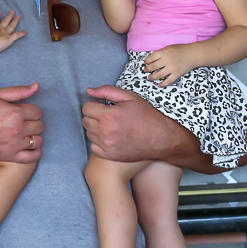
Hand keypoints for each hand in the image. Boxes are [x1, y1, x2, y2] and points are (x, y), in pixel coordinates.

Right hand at [0, 10, 25, 53]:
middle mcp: (0, 30)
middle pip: (5, 21)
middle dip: (9, 16)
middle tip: (12, 11)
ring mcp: (5, 33)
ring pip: (11, 26)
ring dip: (15, 21)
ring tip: (18, 16)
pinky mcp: (10, 38)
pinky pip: (17, 35)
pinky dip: (21, 34)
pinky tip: (26, 32)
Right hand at [0, 85, 42, 163]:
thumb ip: (17, 91)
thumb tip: (36, 86)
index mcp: (14, 113)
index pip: (37, 112)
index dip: (31, 110)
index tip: (23, 111)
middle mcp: (16, 130)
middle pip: (39, 126)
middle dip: (33, 121)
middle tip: (22, 121)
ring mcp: (13, 145)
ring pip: (38, 140)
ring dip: (34, 136)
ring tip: (24, 133)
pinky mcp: (9, 157)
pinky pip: (32, 157)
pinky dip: (35, 152)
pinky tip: (29, 146)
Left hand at [84, 85, 241, 172]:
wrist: (161, 139)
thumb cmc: (147, 116)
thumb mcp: (129, 97)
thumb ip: (107, 91)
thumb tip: (89, 91)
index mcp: (108, 115)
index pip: (86, 108)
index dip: (94, 105)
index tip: (103, 106)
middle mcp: (104, 131)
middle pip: (85, 121)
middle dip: (94, 116)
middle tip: (107, 116)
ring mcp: (106, 145)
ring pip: (89, 133)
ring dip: (96, 128)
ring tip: (110, 126)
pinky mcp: (109, 155)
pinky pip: (93, 146)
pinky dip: (99, 141)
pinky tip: (110, 137)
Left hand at [143, 45, 190, 86]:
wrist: (193, 54)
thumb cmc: (181, 49)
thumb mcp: (169, 47)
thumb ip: (161, 52)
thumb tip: (152, 59)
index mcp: (164, 52)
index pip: (151, 57)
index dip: (146, 61)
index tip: (145, 63)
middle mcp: (167, 60)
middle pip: (153, 66)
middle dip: (147, 69)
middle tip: (145, 70)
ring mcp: (172, 68)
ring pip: (159, 75)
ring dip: (152, 77)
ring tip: (149, 77)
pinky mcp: (177, 74)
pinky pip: (168, 81)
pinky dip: (163, 84)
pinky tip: (159, 85)